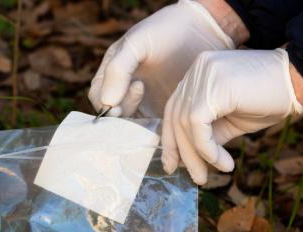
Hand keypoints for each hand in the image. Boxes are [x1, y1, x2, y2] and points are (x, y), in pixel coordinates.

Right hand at [88, 0, 241, 117]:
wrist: (204, 30)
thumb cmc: (166, 30)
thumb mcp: (138, 43)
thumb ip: (118, 70)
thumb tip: (107, 102)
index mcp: (113, 72)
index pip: (98, 96)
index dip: (105, 104)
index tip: (123, 99)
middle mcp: (125, 89)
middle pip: (112, 114)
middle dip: (121, 114)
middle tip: (141, 92)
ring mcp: (144, 102)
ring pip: (131, 124)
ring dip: (138, 124)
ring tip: (153, 101)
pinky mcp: (162, 111)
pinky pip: (151, 128)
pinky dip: (154, 129)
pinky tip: (165, 117)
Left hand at [162, 49, 302, 184]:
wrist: (299, 80)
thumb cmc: (268, 99)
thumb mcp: (231, 121)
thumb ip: (208, 133)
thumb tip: (188, 158)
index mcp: (198, 73)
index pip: (174, 109)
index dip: (171, 139)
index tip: (174, 165)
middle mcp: (197, 69)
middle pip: (176, 117)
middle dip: (183, 152)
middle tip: (196, 178)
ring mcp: (204, 74)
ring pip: (185, 123)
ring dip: (197, 156)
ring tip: (212, 174)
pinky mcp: (214, 86)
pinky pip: (198, 125)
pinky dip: (207, 149)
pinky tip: (223, 163)